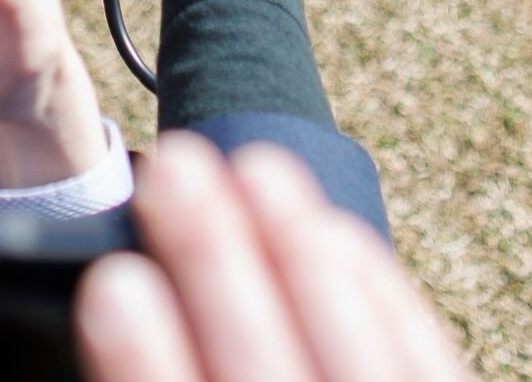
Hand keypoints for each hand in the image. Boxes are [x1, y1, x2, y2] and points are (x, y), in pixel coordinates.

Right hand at [77, 132, 472, 381]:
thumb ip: (148, 367)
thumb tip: (108, 296)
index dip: (141, 359)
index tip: (115, 284)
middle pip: (258, 367)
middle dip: (216, 262)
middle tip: (176, 172)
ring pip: (351, 355)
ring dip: (300, 251)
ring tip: (254, 169)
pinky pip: (423, 361)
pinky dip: (377, 293)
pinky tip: (333, 233)